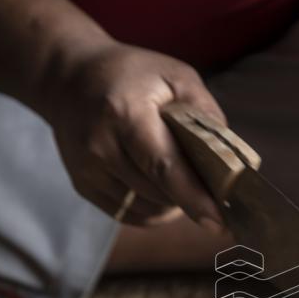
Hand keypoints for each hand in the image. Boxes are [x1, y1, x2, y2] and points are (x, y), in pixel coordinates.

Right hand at [40, 43, 223, 225]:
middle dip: (191, 197)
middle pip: (158, 193)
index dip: (194, 198)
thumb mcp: (174, 76)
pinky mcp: (83, 185)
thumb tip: (230, 158)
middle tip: (213, 189)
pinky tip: (161, 188)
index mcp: (125, 114)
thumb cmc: (131, 75)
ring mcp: (88, 169)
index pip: (164, 167)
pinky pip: (129, 214)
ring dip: (173, 205)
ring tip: (183, 180)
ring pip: (146, 210)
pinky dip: (153, 209)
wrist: (68, 78)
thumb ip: (205, 113)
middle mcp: (100, 146)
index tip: (219, 222)